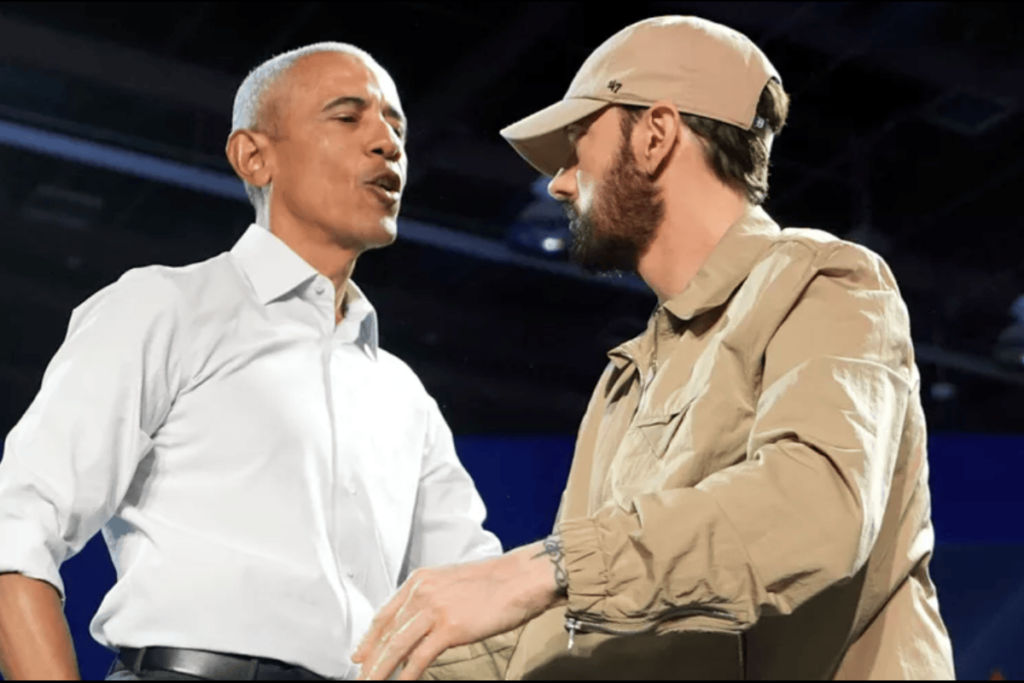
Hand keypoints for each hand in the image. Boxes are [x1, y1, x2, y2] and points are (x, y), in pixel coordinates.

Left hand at [352, 541, 564, 679]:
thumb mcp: (452, 584)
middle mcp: (422, 592)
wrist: (520, 578)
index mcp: (421, 580)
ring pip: (396, 646)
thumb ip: (432, 601)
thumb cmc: (495, 582)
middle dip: (371, 658)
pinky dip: (406, 675)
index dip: (370, 638)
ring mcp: (434, 610)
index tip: (360, 653)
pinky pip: (419, 658)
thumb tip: (421, 626)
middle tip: (361, 675)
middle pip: (387, 632)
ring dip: (380, 670)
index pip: (385, 613)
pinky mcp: (449, 628)